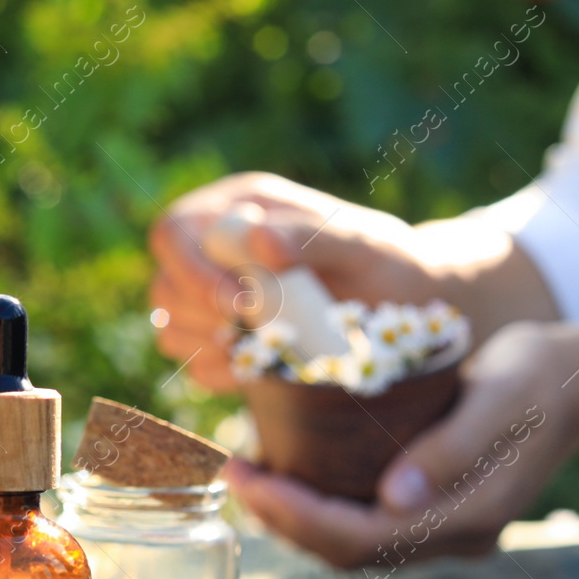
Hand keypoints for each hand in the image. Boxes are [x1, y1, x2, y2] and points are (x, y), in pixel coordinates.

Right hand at [147, 172, 445, 390]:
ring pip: (171, 326)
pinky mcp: (225, 339)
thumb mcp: (364, 244)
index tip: (241, 304)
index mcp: (240, 206)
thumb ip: (312, 236)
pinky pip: (196, 364)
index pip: (175, 232)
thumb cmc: (391, 264)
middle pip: (166, 286)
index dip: (193, 272)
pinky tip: (266, 366)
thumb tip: (254, 238)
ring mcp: (216, 296)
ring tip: (270, 347)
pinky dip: (225, 372)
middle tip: (262, 332)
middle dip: (207, 317)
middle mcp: (217, 249)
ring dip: (213, 346)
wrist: (412, 308)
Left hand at [227, 323, 578, 572]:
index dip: (294, 515)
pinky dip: (321, 504)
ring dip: (296, 516)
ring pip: (352, 544)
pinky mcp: (434, 511)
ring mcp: (445, 530)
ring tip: (252, 471)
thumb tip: (391, 499)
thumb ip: (451, 449)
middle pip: (347, 552)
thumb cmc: (540, 376)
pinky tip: (291, 469)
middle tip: (235, 471)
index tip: (246, 474)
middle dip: (282, 518)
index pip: (360, 539)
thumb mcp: (502, 396)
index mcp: (469, 519)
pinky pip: (365, 524)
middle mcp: (454, 538)